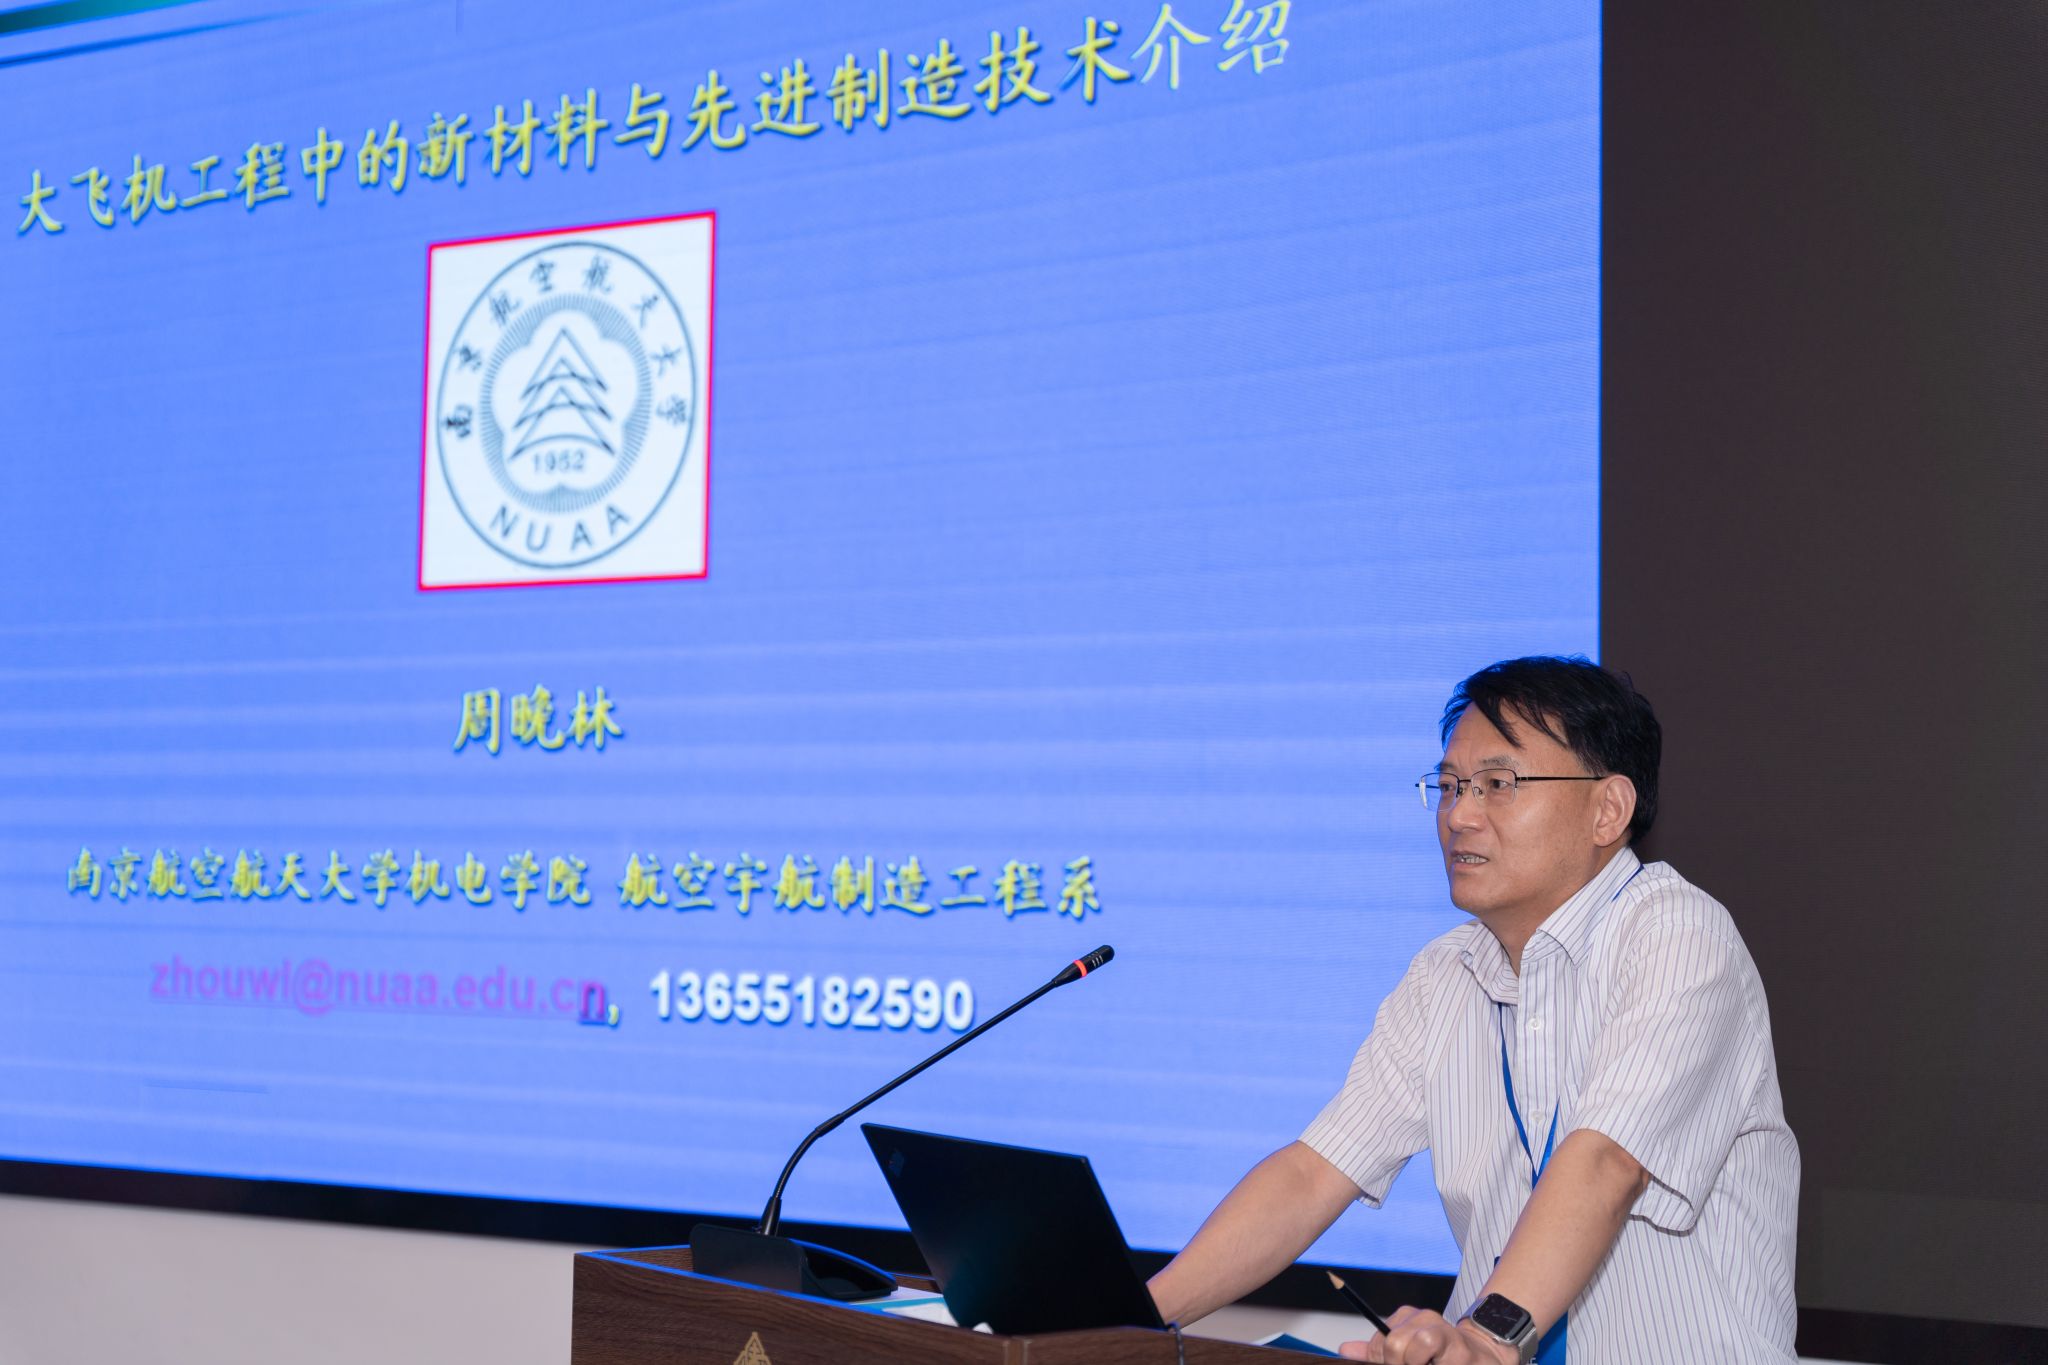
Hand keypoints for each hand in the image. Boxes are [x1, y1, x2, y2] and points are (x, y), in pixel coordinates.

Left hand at [1337, 1306, 1517, 1363]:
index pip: (1378, 1344)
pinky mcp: (1461, 1350)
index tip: (1391, 1363)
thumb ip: (1376, 1351)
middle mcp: (1425, 1319)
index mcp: (1407, 1319)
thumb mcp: (1405, 1350)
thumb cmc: (1440, 1357)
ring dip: (1414, 1363)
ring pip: (1411, 1346)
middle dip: (1395, 1363)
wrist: (1483, 1357)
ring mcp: (1445, 1332)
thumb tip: (1344, 1350)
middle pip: (1392, 1343)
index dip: (1380, 1360)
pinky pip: (1434, 1355)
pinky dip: (1432, 1363)